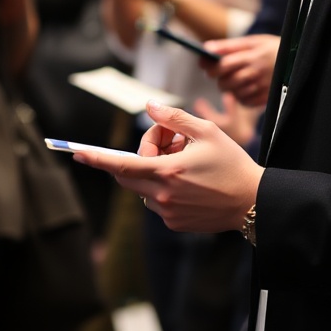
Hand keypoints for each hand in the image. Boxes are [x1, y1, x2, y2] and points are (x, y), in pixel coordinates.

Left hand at [74, 101, 260, 233]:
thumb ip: (173, 118)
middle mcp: (163, 196)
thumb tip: (149, 106)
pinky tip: (192, 182)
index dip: (97, 159)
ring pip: (144, 187)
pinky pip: (157, 201)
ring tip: (186, 161)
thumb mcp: (206, 131)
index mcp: (168, 172)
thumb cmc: (231, 163)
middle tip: (170, 141)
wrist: (253, 202)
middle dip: (143, 153)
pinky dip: (165, 188)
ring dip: (155, 171)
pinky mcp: (174, 224)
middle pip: (130, 174)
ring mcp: (167, 213)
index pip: (121, 166)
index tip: (76, 154)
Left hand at [203, 34, 277, 109]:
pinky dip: (240, 97)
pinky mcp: (267, 98)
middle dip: (219, 79)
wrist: (299, 60)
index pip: (224, 64)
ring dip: (229, 88)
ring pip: (235, 93)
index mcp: (253, 55)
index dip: (211, 67)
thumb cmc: (270, 49)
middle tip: (219, 74)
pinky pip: (245, 102)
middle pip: (228, 81)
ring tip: (235, 79)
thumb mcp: (253, 41)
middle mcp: (258, 72)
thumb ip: (228, 46)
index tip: (206, 67)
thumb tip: (206, 49)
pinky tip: (244, 88)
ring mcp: (263, 86)